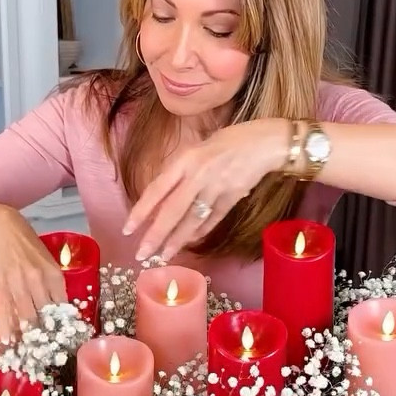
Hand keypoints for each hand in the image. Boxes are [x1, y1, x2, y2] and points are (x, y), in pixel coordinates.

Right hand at [0, 204, 67, 339]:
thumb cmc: (25, 242)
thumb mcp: (46, 259)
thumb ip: (51, 281)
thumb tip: (55, 304)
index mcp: (54, 274)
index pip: (62, 305)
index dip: (62, 324)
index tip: (62, 339)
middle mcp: (39, 280)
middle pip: (45, 314)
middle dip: (46, 334)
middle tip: (45, 349)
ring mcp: (19, 283)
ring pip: (26, 316)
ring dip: (27, 335)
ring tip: (28, 349)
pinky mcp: (1, 284)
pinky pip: (6, 310)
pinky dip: (7, 327)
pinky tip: (9, 340)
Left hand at [123, 119, 289, 261]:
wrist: (267, 142)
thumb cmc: (231, 139)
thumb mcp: (200, 146)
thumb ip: (182, 169)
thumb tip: (164, 193)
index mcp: (186, 159)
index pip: (157, 189)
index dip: (141, 211)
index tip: (128, 228)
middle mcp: (199, 175)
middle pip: (173, 210)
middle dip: (156, 235)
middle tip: (142, 254)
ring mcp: (217, 189)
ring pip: (192, 220)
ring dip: (177, 240)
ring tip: (163, 256)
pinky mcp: (233, 199)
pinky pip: (212, 220)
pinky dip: (200, 232)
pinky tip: (188, 243)